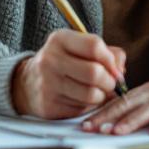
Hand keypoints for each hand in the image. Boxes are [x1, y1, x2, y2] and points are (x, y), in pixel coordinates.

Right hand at [11, 30, 125, 119]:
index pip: (94, 45)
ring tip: (99, 92)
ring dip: (102, 96)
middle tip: (111, 84)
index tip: (116, 69)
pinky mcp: (49, 106)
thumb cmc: (63, 63)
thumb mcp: (80, 48)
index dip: (111, 60)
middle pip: (94, 73)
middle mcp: (50, 60)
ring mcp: (47, 84)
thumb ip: (107, 53)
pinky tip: (84, 100)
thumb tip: (121, 71)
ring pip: (90, 94)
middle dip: (110, 82)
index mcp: (59, 39)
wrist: (27, 83)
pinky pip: (82, 109)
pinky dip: (89, 106)